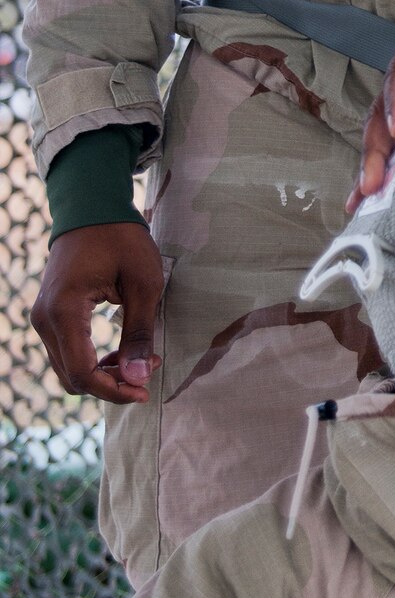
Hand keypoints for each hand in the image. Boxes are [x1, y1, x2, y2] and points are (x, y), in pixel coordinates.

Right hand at [32, 223, 165, 403]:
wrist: (91, 207)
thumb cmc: (121, 239)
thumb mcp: (144, 283)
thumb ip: (139, 332)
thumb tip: (137, 378)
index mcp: (65, 311)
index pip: (83, 372)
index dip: (114, 390)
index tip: (146, 391)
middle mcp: (44, 320)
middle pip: (72, 377)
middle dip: (111, 385)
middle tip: (148, 369)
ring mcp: (42, 318)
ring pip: (68, 369)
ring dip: (103, 374)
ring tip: (140, 360)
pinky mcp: (48, 315)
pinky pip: (66, 352)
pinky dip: (92, 361)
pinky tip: (121, 351)